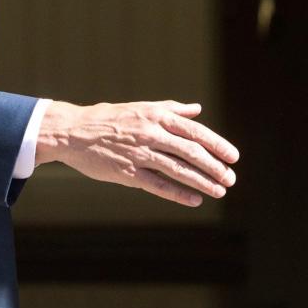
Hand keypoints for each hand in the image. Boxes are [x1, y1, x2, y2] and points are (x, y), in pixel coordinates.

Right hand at [36, 100, 237, 206]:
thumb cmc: (110, 118)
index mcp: (157, 116)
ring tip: (220, 191)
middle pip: (191, 151)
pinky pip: (158, 185)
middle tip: (231, 178)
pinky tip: (195, 200)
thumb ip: (171, 109)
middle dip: (214, 166)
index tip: (233, 157)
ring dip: (202, 181)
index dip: (217, 145)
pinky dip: (178, 193)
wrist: (73, 131)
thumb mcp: (142, 108)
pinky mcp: (128, 173)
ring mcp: (140, 153)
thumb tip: (197, 109)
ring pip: (178, 169)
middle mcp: (151, 133)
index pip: (195, 131)